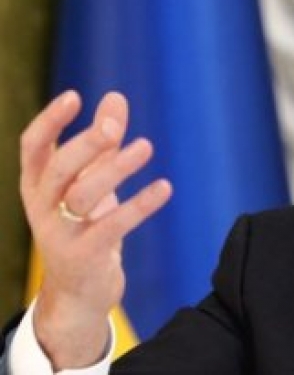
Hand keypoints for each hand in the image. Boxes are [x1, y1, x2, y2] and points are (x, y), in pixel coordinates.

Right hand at [20, 90, 171, 368]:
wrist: (78, 292)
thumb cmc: (84, 226)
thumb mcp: (89, 181)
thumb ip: (102, 142)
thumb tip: (116, 97)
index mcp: (37, 184)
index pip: (33, 146)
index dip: (50, 121)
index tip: (74, 97)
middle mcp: (42, 206)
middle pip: (59, 168)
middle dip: (86, 144)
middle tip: (114, 126)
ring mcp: (61, 233)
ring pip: (84, 195)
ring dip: (115, 169)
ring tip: (146, 146)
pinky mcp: (85, 255)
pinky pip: (114, 226)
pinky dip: (140, 205)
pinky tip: (165, 187)